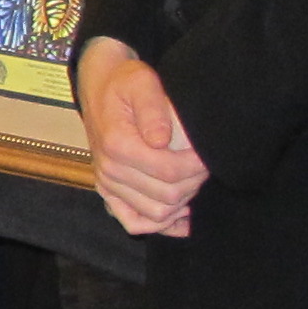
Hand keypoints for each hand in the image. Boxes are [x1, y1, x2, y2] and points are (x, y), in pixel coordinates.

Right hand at [77, 37, 206, 235]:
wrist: (99, 86)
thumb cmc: (125, 82)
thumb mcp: (142, 82)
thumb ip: (153, 109)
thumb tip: (162, 141)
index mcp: (117, 145)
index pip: (168, 172)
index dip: (197, 167)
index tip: (208, 153)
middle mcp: (109, 169)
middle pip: (166, 197)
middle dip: (194, 183)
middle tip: (205, 165)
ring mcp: (107, 183)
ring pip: (155, 214)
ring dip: (182, 203)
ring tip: (193, 181)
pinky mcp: (108, 191)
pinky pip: (133, 222)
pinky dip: (160, 226)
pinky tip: (182, 217)